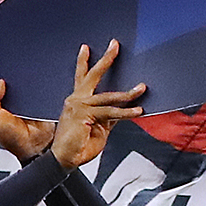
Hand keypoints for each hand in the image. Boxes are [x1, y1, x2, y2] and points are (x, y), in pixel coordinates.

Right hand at [52, 41, 147, 168]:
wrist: (64, 160)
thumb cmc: (78, 145)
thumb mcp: (99, 127)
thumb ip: (109, 116)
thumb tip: (123, 109)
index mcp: (77, 101)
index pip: (81, 77)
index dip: (83, 62)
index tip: (86, 48)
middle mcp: (76, 100)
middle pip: (92, 75)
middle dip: (106, 59)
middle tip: (115, 45)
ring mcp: (79, 106)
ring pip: (108, 96)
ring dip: (128, 93)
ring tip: (141, 88)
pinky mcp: (85, 115)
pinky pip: (111, 112)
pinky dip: (126, 112)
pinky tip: (137, 111)